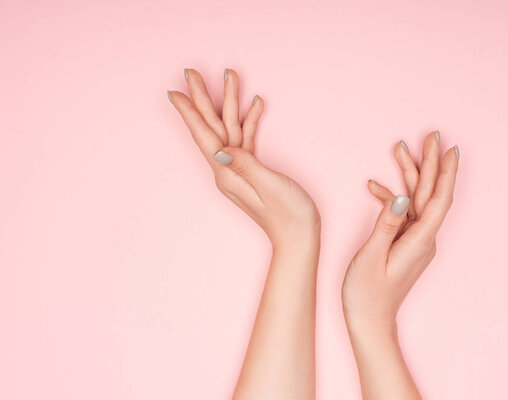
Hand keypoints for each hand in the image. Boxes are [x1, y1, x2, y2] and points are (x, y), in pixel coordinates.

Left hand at [168, 68, 319, 247]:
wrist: (298, 237)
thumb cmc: (288, 215)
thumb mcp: (269, 186)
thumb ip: (245, 165)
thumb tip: (218, 150)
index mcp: (227, 174)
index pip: (204, 137)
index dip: (189, 112)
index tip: (174, 91)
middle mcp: (228, 170)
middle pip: (211, 128)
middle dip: (202, 98)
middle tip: (191, 72)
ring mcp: (240, 169)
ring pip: (229, 129)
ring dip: (229, 102)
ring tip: (230, 76)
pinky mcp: (253, 170)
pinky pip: (246, 139)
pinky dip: (250, 121)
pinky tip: (255, 105)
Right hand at [342, 131, 458, 332]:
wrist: (370, 321)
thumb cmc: (367, 293)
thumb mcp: (371, 256)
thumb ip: (386, 223)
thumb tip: (399, 196)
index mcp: (419, 241)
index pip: (438, 199)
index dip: (445, 172)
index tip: (448, 148)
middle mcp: (423, 239)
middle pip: (430, 195)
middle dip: (431, 164)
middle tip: (431, 136)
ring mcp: (415, 241)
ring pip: (416, 201)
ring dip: (410, 176)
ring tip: (401, 149)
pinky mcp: (405, 243)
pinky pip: (403, 214)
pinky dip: (391, 199)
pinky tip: (374, 188)